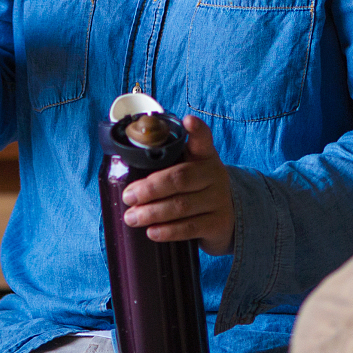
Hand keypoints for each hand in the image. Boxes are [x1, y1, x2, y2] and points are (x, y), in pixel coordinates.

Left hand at [121, 116, 235, 255]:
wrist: (227, 218)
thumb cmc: (196, 189)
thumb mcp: (189, 169)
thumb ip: (167, 162)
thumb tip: (125, 162)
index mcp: (204, 155)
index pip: (202, 138)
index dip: (196, 130)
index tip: (188, 121)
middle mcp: (214, 174)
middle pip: (180, 178)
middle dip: (150, 188)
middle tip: (128, 196)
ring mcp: (219, 199)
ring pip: (182, 205)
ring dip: (152, 212)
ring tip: (132, 217)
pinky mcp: (218, 223)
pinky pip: (190, 228)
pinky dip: (168, 231)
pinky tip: (152, 232)